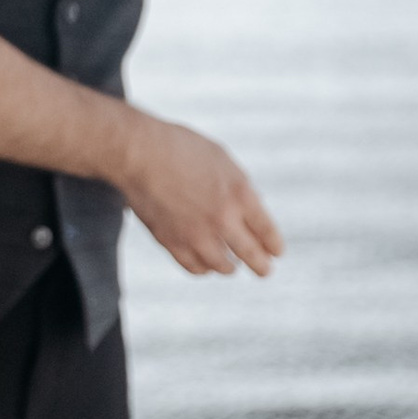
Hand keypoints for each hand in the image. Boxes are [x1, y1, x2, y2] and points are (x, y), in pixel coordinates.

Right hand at [111, 110, 283, 277]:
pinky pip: (195, 268)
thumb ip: (239, 188)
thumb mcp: (223, 161)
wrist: (141, 153)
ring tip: (232, 265)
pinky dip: (204, 268)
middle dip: (261, 266)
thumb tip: (249, 214)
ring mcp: (196, 234)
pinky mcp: (172, 243)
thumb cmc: (182, 148)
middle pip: (251, 255)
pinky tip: (207, 264)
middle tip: (264, 270)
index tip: (276, 253)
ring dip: (230, 267)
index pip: (266, 231)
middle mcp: (222, 219)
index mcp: (240, 194)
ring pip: (223, 267)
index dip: (274, 245)